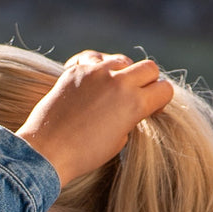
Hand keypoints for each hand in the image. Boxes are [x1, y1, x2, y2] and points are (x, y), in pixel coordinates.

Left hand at [15, 50, 173, 186]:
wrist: (47, 152)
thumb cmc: (84, 154)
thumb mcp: (119, 140)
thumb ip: (131, 116)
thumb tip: (131, 105)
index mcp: (135, 103)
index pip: (164, 89)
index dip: (160, 100)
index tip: (150, 109)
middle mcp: (119, 82)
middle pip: (149, 68)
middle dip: (147, 82)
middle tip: (135, 96)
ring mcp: (96, 73)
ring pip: (122, 59)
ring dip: (122, 71)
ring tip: (112, 87)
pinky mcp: (76, 71)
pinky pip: (95, 57)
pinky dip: (98, 64)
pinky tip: (94, 76)